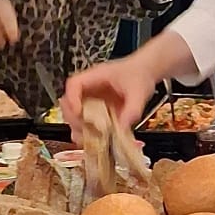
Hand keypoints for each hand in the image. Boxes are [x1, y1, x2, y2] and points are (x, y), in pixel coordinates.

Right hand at [63, 36, 184, 129]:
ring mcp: (92, 100)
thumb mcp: (139, 92)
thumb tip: (123, 128)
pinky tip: (97, 141)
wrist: (146, 73)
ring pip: (74, 115)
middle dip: (74, 119)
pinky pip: (86, 123)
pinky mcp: (97, 111)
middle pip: (68, 103)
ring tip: (89, 140)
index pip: (74, 84)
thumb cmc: (139, 74)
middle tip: (85, 131)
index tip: (77, 112)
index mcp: (97, 76)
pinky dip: (88, 133)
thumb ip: (132, 109)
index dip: (72, 99)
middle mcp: (90, 88)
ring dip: (79, 129)